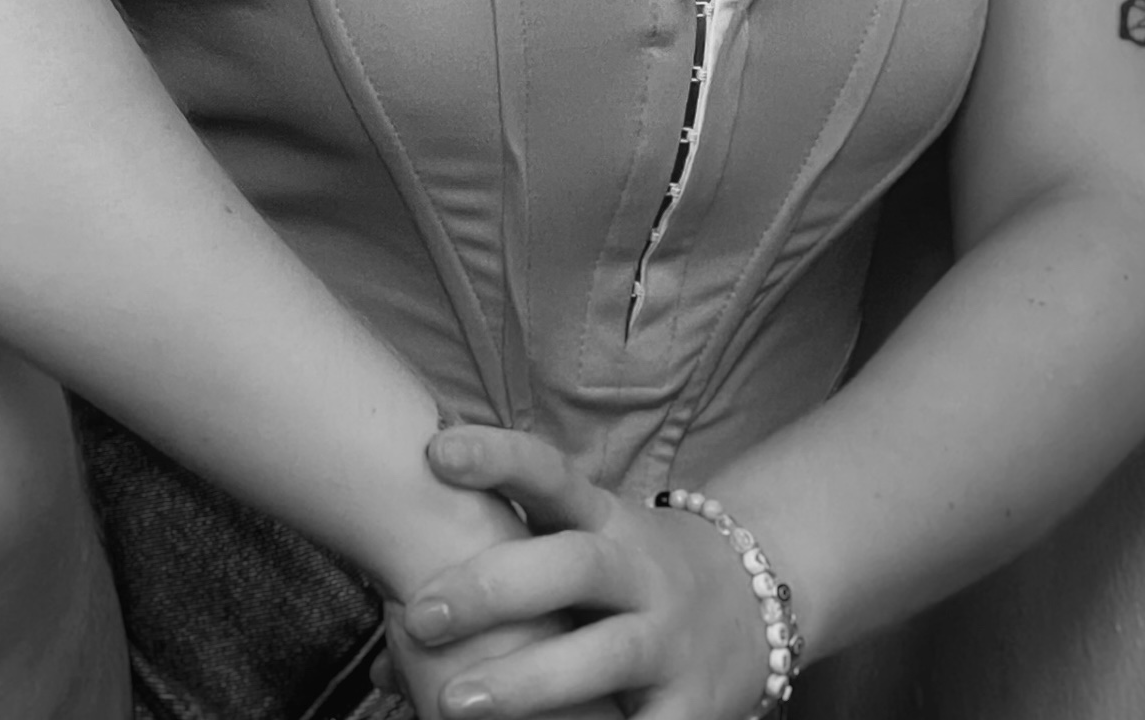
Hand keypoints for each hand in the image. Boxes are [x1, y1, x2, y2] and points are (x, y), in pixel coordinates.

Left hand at [390, 424, 774, 718]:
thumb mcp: (577, 550)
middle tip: (421, 615)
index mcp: (604, 519)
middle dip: (493, 586)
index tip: (434, 450)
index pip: (550, 473)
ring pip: (602, 653)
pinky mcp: (696, 702)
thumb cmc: (629, 576)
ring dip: (527, 679)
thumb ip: (493, 578)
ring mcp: (671, 636)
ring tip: (453, 703)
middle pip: (570, 563)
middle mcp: (640, 569)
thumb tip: (386, 657)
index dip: (498, 456)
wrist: (758, 601)